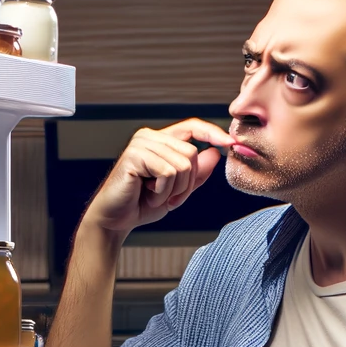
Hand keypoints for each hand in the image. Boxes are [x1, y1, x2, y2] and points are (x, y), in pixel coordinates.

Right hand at [80, 118, 230, 238]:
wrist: (115, 220)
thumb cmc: (141, 204)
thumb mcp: (178, 190)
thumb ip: (197, 173)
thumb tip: (215, 153)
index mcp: (160, 140)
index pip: (192, 126)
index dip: (212, 133)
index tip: (230, 143)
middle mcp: (149, 137)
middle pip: (192, 153)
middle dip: (187, 183)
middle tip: (168, 196)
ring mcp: (141, 144)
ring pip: (183, 164)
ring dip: (173, 190)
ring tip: (154, 195)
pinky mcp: (134, 156)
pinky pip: (168, 173)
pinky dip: (163, 192)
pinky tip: (147, 194)